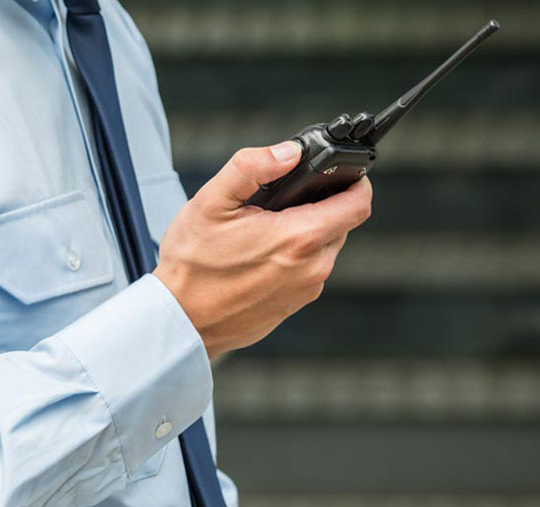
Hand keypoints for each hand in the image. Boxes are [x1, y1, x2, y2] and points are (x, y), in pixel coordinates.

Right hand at [152, 141, 372, 358]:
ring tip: (263, 231)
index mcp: (299, 238)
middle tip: (281, 202)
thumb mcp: (211, 202)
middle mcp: (313, 268)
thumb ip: (252, 167)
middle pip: (341, 224)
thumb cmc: (191, 266)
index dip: (356, 182)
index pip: (359, 204)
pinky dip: (293, 258)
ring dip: (304, 233)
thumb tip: (289, 151)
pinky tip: (258, 257)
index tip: (341, 173)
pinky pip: (308, 271)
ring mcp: (306, 291)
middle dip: (320, 206)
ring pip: (324, 248)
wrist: (180, 321)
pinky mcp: (294, 305)